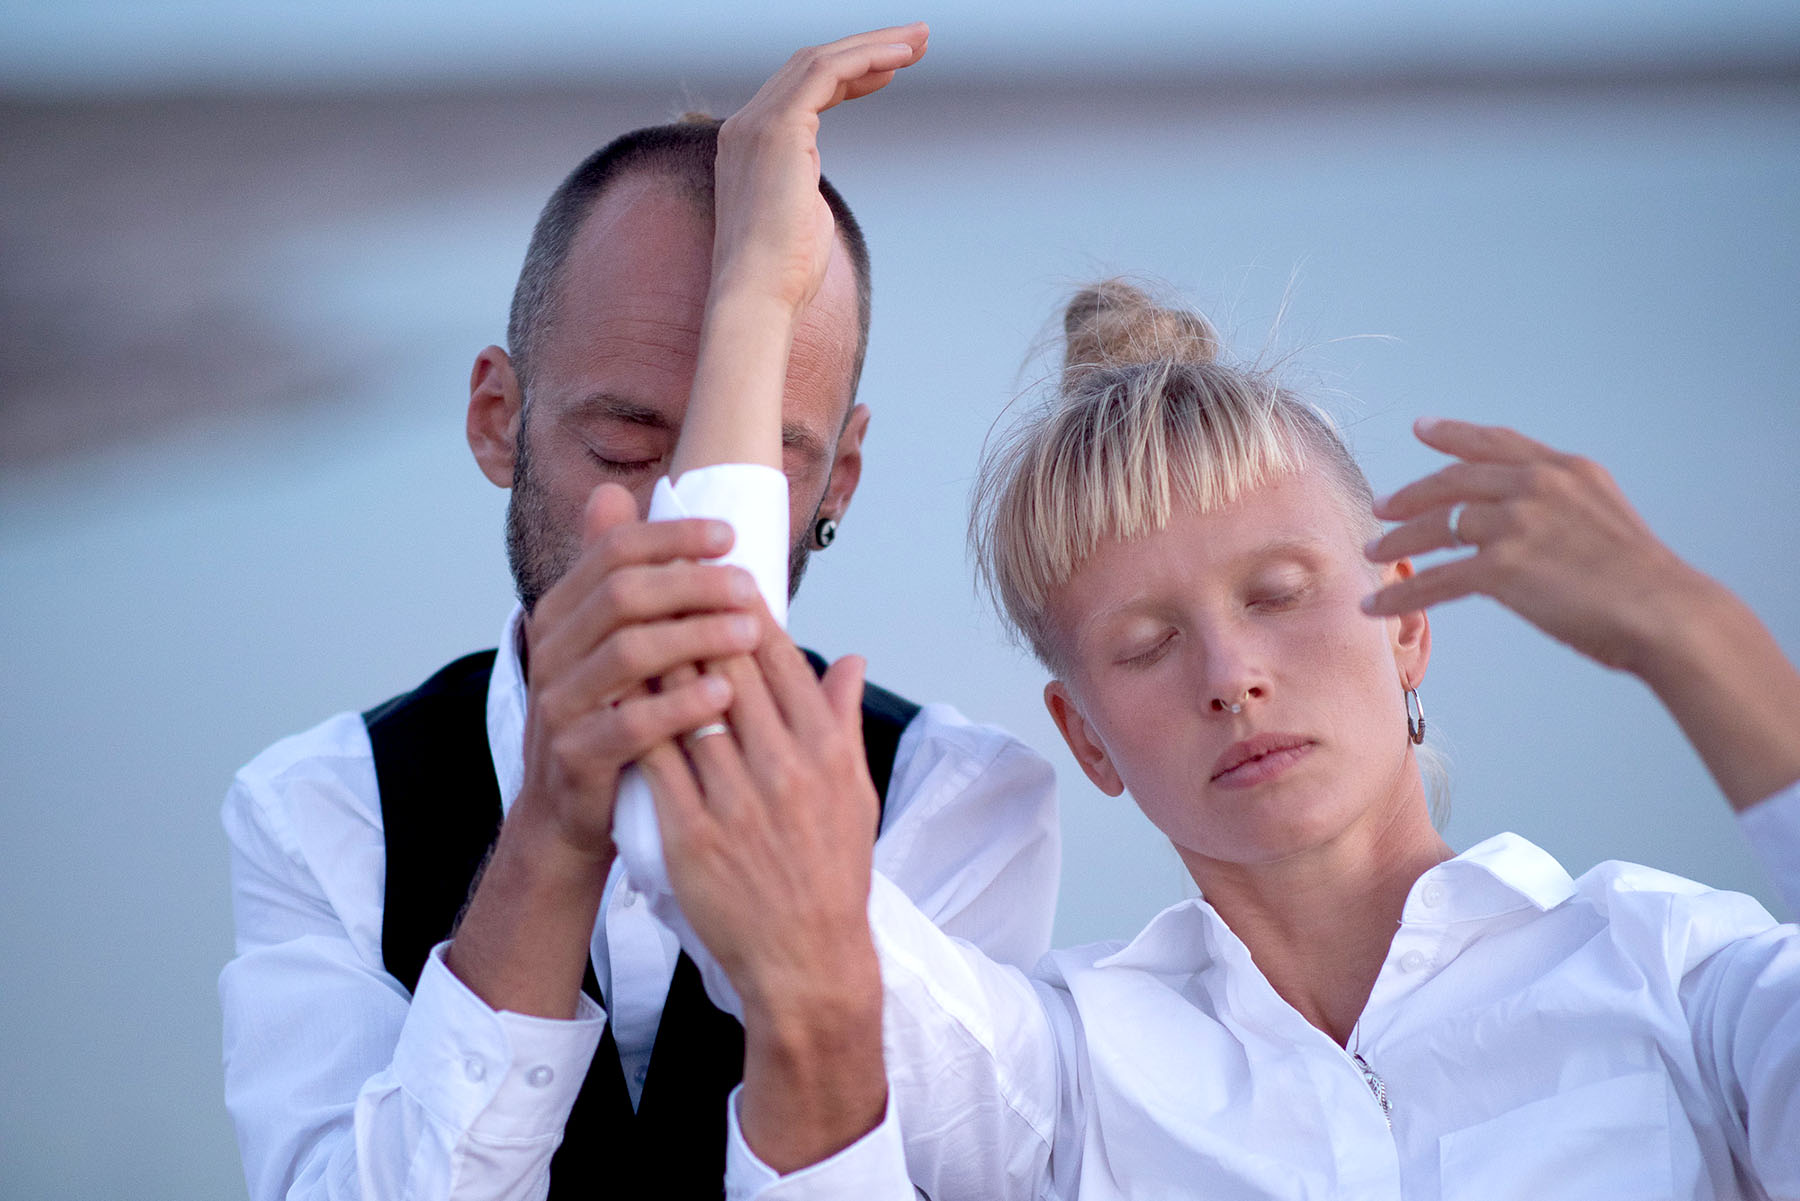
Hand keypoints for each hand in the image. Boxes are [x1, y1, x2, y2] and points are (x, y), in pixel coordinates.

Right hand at [512, 483, 763, 863]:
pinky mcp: (576, 756)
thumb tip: (613, 491)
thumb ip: (614, 575)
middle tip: (750, 585)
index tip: (731, 535)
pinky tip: (725, 694)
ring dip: (696, 636)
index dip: (672, 536)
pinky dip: (681, 705)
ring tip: (751, 632)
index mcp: (563, 613)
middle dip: (692, 583)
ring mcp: (558, 704)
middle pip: (623, 595)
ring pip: (628, 653)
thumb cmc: (608, 716)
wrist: (569, 815)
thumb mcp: (606, 642)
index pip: (613, 551)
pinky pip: (630, 723)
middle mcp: (551, 650)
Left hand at [636, 614, 884, 1171]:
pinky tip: (612, 690)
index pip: (780, 657)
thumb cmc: (832, 874)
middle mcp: (783, 766)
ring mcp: (735, 799)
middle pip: (729, 667)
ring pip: (686, 703)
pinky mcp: (692, 833)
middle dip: (694, 615)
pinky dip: (633, 718)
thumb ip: (844, 719)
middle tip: (665, 581)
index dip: (744, 609)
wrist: (806, 959)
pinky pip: (655, 761)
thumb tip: (848, 657)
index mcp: (824, 750)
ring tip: (631, 618)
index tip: (718, 576)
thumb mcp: (856, 792)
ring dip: (656, 654)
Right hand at [710, 23, 928, 317]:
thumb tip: (812, 194)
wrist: (756, 298)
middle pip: (810, 65)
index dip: (849, 74)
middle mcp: (747, 126)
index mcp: (750, 145)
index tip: (892, 70)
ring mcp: (758, 124)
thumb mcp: (797, 215)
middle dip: (866, 48)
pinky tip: (900, 58)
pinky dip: (866, 58)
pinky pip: (826, 73)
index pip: (801, 90)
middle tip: (915, 40)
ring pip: (819, 60)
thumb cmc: (782, 275)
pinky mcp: (778, 129)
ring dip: (873, 45)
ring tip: (918, 40)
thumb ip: (802, 187)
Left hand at [1364, 416, 1799, 810]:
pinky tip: (1375, 606)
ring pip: (1437, 527)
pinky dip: (1400, 594)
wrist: (1667, 613)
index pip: (1496, 444)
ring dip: (1397, 542)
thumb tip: (1529, 523)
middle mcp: (1538, 485)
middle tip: (1381, 506)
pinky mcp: (1502, 567)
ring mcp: (1518, 523)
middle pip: (1454, 482)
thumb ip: (1564, 508)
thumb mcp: (1606, 519)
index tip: (1422, 427)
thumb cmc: (1644, 582)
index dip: (1454, 434)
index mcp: (1566, 469)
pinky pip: (1436, 580)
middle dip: (1412, 494)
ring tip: (1372, 553)